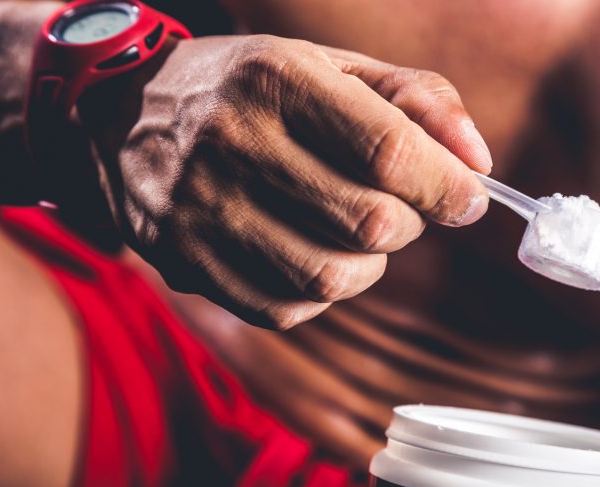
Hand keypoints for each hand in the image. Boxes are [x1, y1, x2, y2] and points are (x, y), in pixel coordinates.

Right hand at [80, 35, 490, 328]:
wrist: (121, 117)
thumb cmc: (249, 89)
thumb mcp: (329, 65)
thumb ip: (416, 100)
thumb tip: (478, 162)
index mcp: (278, 80)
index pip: (389, 150)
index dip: (447, 186)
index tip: (469, 197)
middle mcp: (233, 145)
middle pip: (370, 223)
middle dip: (412, 222)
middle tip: (405, 205)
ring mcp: (202, 212)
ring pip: (332, 276)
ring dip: (371, 263)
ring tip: (357, 230)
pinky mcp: (187, 265)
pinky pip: (288, 308)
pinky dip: (322, 290)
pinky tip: (311, 251)